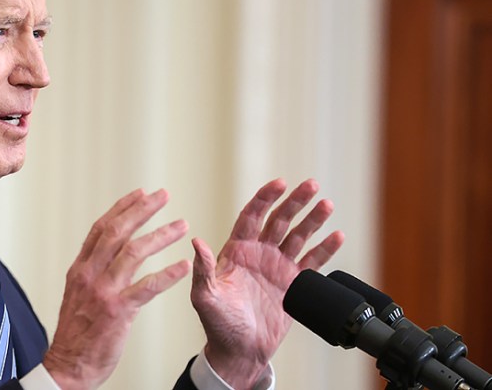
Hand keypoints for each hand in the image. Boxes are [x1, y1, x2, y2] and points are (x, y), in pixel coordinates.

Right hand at [44, 189, 191, 389]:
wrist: (68, 366)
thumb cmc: (76, 334)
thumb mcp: (77, 294)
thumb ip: (91, 272)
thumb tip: (106, 252)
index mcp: (80, 269)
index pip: (101, 228)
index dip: (122, 208)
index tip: (140, 193)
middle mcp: (89, 274)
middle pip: (118, 231)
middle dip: (143, 210)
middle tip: (163, 196)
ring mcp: (103, 292)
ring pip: (134, 252)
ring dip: (161, 235)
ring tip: (182, 225)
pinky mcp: (118, 312)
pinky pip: (147, 287)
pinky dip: (168, 274)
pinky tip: (184, 266)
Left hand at [190, 178, 343, 388]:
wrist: (239, 351)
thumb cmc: (217, 324)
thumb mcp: (204, 296)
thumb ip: (203, 269)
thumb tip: (196, 241)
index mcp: (236, 250)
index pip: (252, 216)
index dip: (265, 198)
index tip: (279, 183)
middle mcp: (259, 253)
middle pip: (279, 219)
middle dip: (294, 202)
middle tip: (310, 185)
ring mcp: (278, 266)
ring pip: (298, 236)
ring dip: (312, 220)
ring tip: (327, 204)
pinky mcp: (294, 283)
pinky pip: (312, 261)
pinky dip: (325, 249)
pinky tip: (337, 235)